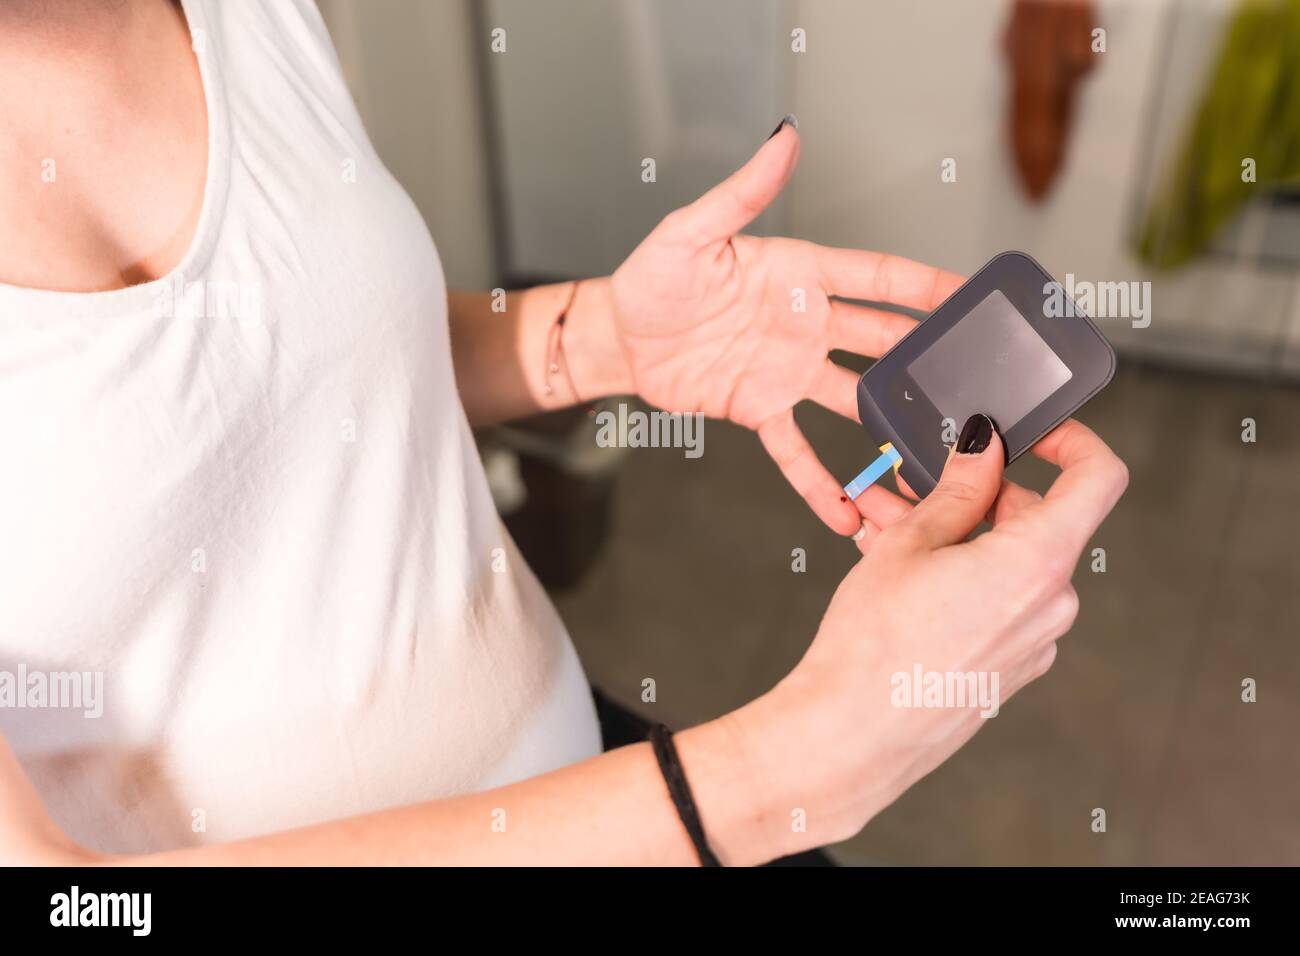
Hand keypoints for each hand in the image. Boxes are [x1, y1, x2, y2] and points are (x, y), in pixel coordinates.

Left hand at [610, 118, 963, 536]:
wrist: (619, 337)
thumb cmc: (653, 277)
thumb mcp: (692, 232)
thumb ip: (743, 192)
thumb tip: (784, 138)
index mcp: (800, 274)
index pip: (878, 277)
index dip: (928, 285)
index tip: (977, 294)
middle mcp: (806, 323)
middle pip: (882, 340)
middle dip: (929, 357)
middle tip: (981, 376)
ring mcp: (789, 371)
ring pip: (853, 400)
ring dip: (891, 425)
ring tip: (933, 454)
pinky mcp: (761, 410)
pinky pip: (798, 451)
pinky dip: (820, 482)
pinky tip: (847, 513)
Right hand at [723, 416, 1127, 853]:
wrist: (851, 735)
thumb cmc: (875, 645)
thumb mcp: (910, 543)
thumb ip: (958, 487)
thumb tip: (985, 448)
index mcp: (1039, 562)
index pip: (1097, 478)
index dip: (1070, 440)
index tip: (1029, 432)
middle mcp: (1052, 604)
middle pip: (1034, 520)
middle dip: (971, 494)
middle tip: (908, 482)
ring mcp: (1033, 642)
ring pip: (1004, 562)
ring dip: (951, 536)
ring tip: (881, 526)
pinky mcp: (1007, 668)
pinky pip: (993, 601)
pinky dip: (955, 577)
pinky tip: (897, 574)